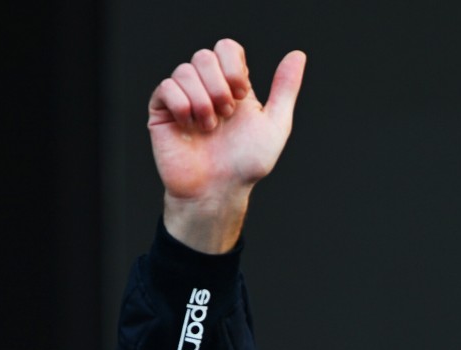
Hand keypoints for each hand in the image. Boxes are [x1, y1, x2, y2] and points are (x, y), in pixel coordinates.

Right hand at [148, 39, 306, 251]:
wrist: (217, 191)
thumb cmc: (246, 165)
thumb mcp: (275, 125)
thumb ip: (285, 88)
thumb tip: (298, 54)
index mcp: (232, 86)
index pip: (226, 48)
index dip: (233, 65)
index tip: (241, 94)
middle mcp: (206, 88)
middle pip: (205, 55)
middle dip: (218, 86)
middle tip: (226, 116)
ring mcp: (183, 98)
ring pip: (185, 70)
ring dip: (202, 101)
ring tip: (209, 128)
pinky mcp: (162, 112)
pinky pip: (166, 87)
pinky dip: (182, 105)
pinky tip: (189, 125)